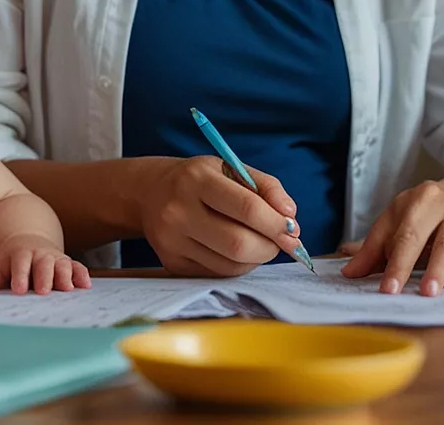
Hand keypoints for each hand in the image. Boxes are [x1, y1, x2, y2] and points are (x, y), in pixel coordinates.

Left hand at [0, 233, 92, 293]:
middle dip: (44, 277)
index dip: (20, 275)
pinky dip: (82, 275)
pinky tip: (85, 286)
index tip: (19, 290)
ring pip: (62, 265)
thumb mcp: (1, 264)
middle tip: (43, 291)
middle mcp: (41, 254)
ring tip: (67, 289)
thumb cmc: (13, 261)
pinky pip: (78, 267)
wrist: (30, 243)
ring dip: (65, 276)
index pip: (21, 262)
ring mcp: (57, 258)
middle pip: (44, 264)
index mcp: (22, 253)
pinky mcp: (69, 264)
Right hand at [139, 156, 302, 276]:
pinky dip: (239, 265)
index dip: (276, 223)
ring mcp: (172, 241)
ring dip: (257, 258)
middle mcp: (179, 211)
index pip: (246, 207)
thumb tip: (290, 217)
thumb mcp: (231, 168)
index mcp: (197, 180)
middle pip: (239, 244)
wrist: (150, 193)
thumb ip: (266, 187)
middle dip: (271, 246)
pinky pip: (219, 274)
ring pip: (231, 265)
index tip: (293, 229)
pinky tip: (237, 250)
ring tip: (259, 242)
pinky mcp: (172, 263)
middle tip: (282, 241)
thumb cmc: (201, 180)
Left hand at [341, 180, 443, 296]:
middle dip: (402, 264)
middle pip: (413, 235)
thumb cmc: (427, 220)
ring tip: (429, 292)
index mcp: (405, 203)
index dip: (377, 258)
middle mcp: (432, 203)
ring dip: (437, 269)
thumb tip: (348, 273)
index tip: (376, 285)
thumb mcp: (400, 226)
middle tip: (393, 291)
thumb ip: (374, 250)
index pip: (388, 232)